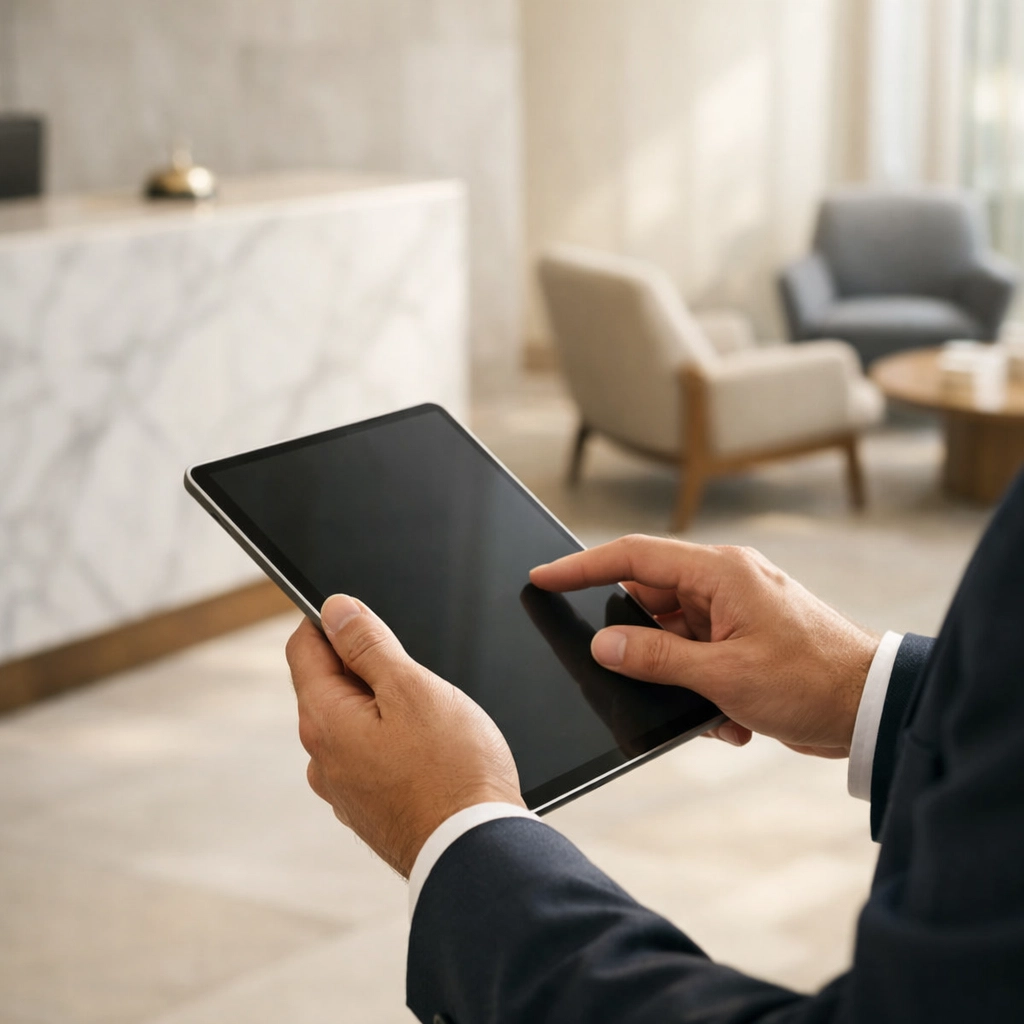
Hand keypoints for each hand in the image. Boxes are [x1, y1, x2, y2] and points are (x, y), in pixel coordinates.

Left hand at [286, 595, 522, 876]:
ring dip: (384, 707)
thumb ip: (368, 645)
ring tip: (432, 719)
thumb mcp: (412, 688)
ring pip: (354, 722)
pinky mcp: (369, 809)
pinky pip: (372, 757)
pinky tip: (431, 752)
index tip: (368, 617)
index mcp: (324, 720)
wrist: (478, 853)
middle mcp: (322, 758)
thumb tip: (335, 609)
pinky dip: (394, 743)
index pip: (303, 646)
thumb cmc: (453, 772)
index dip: (333, 621)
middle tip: (417, 673)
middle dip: (367, 666)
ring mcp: (344, 789)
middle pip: (329, 684)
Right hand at [530, 536, 879, 757]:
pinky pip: (698, 654)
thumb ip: (657, 659)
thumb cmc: (812, 681)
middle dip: (642, 644)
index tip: (543, 576)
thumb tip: (605, 646)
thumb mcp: (725, 676)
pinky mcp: (743, 639)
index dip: (582, 566)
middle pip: (650, 599)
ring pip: (672, 634)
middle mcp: (725, 584)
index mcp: (720, 573)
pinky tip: (731, 715)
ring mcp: (735, 611)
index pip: (633, 557)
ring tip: (708, 704)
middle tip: (637, 675)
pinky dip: (701, 686)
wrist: (872, 707)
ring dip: (678, 675)